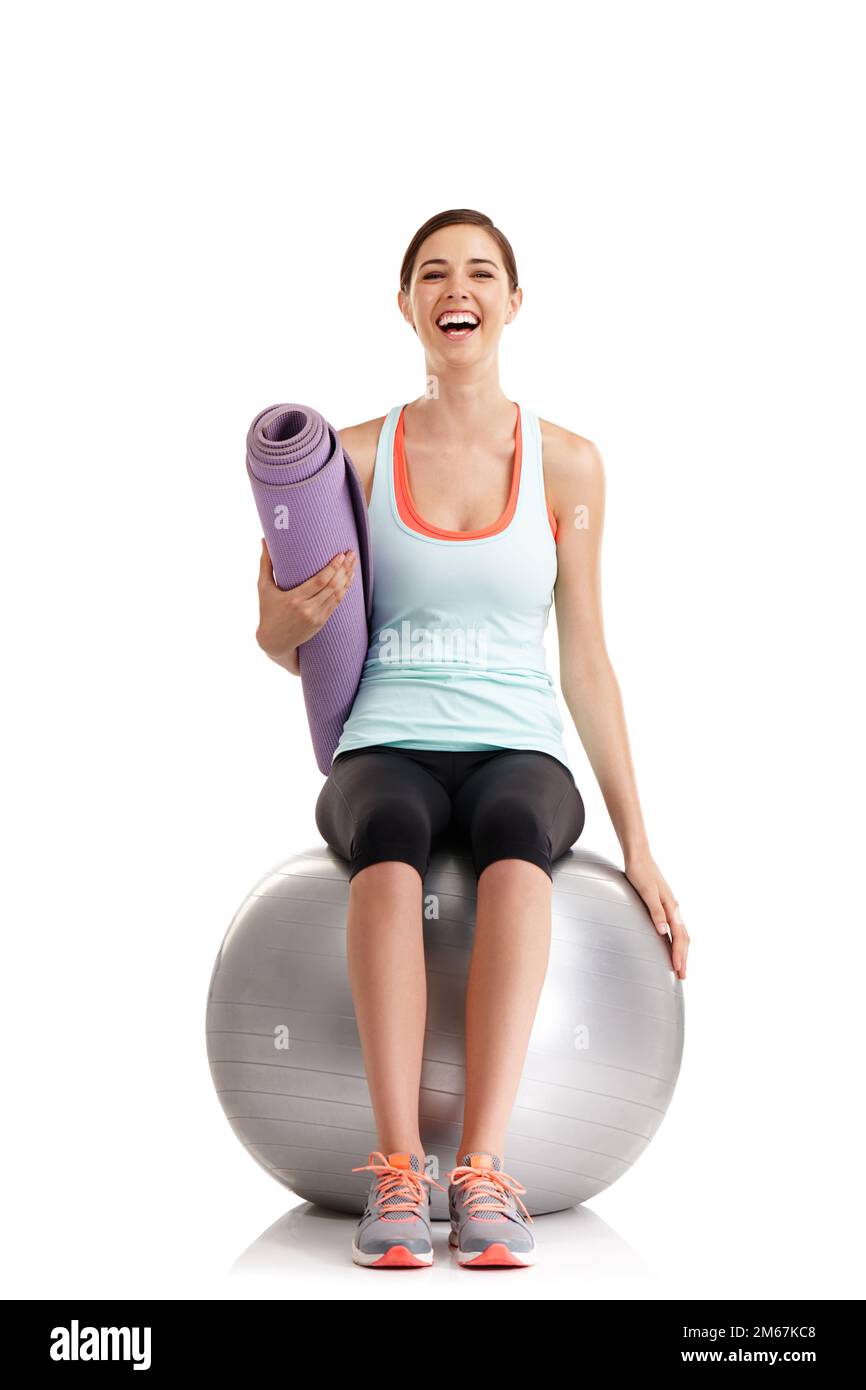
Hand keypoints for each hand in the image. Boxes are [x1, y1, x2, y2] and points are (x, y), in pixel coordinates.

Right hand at [255, 539, 356, 671]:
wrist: (274, 641)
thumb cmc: (267, 611)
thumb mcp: (263, 588)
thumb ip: (265, 563)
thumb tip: (264, 540)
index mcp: (294, 599)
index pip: (320, 581)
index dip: (333, 568)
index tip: (340, 555)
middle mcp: (307, 609)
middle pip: (332, 587)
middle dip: (345, 569)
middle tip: (352, 554)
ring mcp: (316, 617)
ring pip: (338, 596)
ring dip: (347, 579)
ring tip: (353, 564)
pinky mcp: (321, 623)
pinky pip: (336, 604)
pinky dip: (344, 591)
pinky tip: (348, 580)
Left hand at [624, 851, 688, 979]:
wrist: (638, 856)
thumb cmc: (640, 872)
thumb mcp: (646, 892)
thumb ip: (655, 911)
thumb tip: (663, 931)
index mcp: (671, 906)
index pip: (679, 936)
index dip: (679, 954)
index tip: (678, 970)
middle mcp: (674, 908)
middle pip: (683, 937)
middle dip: (684, 957)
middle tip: (682, 976)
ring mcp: (670, 907)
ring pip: (680, 933)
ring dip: (681, 951)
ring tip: (680, 966)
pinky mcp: (664, 905)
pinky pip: (674, 927)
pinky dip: (676, 940)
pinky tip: (671, 945)